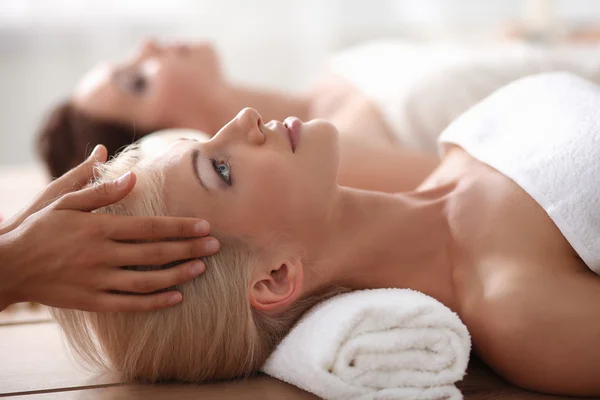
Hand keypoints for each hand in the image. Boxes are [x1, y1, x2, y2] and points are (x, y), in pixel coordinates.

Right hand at [0, 145, 218, 311]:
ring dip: (178, 275)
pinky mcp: (92, 301)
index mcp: (99, 228)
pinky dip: (155, 302)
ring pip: (147, 281)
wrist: (9, 266)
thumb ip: (100, 191)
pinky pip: (129, 304)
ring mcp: (97, 281)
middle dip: (189, 249)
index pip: (150, 227)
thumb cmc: (39, 229)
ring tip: (201, 268)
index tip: (204, 225)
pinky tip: (176, 297)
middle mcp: (102, 255)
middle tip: (215, 246)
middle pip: (155, 253)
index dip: (180, 227)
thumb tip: (133, 176)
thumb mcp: (64, 202)